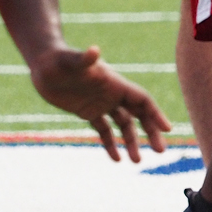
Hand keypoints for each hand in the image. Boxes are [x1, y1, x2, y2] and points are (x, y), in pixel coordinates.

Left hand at [29, 45, 171, 161]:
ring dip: (131, 142)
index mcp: (114, 83)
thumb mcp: (71, 61)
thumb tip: (94, 50)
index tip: (167, 129)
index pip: (142, 100)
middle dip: (151, 131)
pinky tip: (116, 159)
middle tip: (160, 151)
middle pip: (139, 114)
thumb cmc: (58, 59)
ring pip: (123, 125)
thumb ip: (84, 59)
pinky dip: (110, 143)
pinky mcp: (87, 111)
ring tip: (136, 161)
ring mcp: (101, 103)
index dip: (155, 114)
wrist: (44, 63)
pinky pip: (104, 129)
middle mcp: (112, 94)